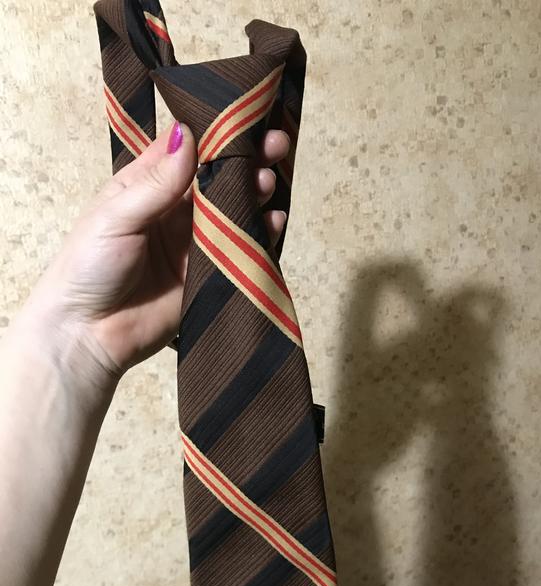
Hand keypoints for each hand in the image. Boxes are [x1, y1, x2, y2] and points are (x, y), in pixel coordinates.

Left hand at [24, 121, 289, 383]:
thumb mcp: (115, 216)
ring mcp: (194, 242)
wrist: (87, 335)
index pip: (187, 148)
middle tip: (272, 144)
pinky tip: (273, 220)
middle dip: (245, 159)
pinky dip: (260, 235)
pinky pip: (240, 250)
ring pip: (233, 210)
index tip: (244, 115)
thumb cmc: (87, 268)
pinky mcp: (209, 275)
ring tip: (268, 182)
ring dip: (254, 193)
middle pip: (217, 177)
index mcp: (146, 186)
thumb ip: (156, 182)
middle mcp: (174, 210)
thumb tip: (189, 135)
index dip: (215, 130)